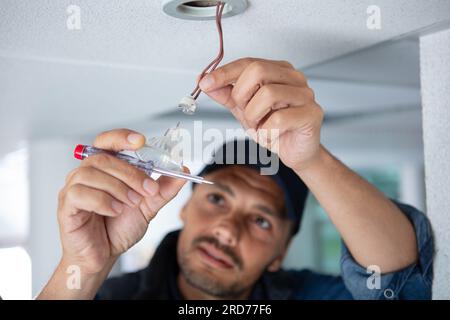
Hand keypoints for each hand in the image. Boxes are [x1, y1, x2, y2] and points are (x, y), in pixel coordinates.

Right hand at [57, 129, 187, 273]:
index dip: (121, 137)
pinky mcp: (66, 206)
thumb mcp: (148, 206)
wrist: (104, 255)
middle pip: (103, 158)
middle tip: (148, 189)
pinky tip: (114, 211)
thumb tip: (183, 171)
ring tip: (130, 204)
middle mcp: (87, 173)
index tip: (140, 141)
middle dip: (130, 172)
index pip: (107, 141)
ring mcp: (73, 188)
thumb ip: (164, 188)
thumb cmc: (119, 228)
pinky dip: (102, 201)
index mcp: (105, 168)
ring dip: (117, 188)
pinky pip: (80, 193)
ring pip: (91, 173)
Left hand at [199, 58, 323, 171]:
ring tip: (259, 127)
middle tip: (245, 114)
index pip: (248, 63)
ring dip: (254, 116)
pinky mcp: (312, 113)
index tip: (205, 83)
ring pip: (268, 94)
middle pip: (258, 71)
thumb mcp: (244, 110)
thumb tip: (205, 81)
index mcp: (278, 71)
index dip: (224, 73)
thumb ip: (226, 94)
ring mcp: (305, 95)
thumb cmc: (275, 129)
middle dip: (242, 96)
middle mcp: (294, 78)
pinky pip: (278, 119)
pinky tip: (270, 136)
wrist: (296, 152)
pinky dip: (266, 132)